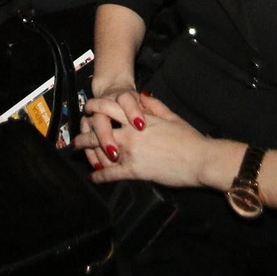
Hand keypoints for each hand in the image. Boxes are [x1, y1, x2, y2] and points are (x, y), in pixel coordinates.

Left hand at [74, 93, 210, 186]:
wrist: (200, 159)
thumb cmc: (189, 139)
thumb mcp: (171, 116)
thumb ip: (154, 106)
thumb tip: (142, 97)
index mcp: (139, 118)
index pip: (110, 107)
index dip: (95, 107)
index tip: (88, 109)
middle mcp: (130, 133)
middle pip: (98, 129)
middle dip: (84, 133)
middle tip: (76, 137)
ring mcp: (130, 152)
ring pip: (100, 150)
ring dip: (87, 153)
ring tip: (80, 155)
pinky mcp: (134, 171)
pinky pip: (111, 173)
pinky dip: (100, 176)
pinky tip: (93, 178)